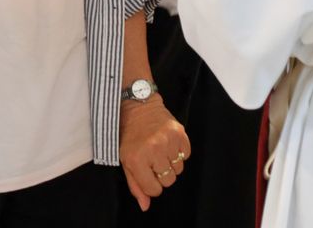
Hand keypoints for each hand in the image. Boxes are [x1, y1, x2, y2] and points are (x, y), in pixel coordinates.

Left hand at [119, 96, 191, 211]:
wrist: (139, 107)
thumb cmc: (130, 136)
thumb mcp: (126, 161)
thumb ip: (136, 185)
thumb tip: (146, 206)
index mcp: (137, 160)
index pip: (155, 189)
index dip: (152, 184)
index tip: (148, 173)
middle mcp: (154, 151)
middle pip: (169, 180)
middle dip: (162, 174)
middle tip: (154, 161)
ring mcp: (168, 141)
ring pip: (179, 169)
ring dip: (171, 163)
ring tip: (161, 151)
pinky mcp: (180, 133)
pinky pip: (187, 154)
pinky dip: (180, 153)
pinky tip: (169, 144)